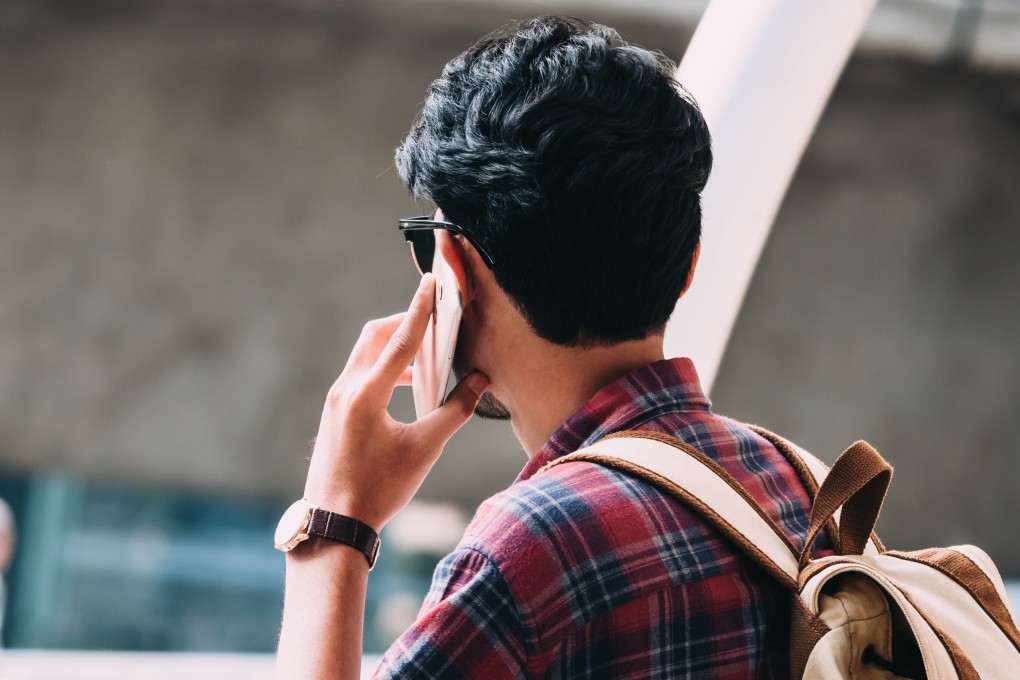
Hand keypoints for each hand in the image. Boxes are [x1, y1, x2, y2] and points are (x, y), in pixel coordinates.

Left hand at [302, 274, 487, 530]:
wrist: (335, 523)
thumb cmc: (380, 490)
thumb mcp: (424, 450)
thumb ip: (454, 411)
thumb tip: (480, 381)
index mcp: (366, 395)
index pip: (400, 341)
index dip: (421, 310)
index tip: (431, 283)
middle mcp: (345, 389)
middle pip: (376, 336)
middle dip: (406, 323)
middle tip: (436, 321)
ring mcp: (336, 399)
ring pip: (367, 354)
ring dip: (397, 347)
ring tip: (429, 359)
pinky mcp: (334, 411)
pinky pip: (361, 373)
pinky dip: (385, 368)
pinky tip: (408, 386)